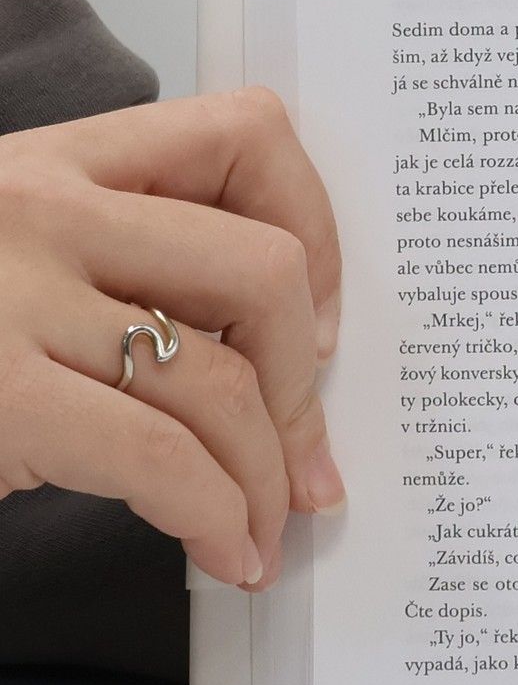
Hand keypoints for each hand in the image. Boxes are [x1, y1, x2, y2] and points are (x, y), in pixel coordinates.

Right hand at [0, 87, 343, 590]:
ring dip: (270, 475)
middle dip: (308, 378)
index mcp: (56, 162)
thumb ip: (120, 270)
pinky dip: (217, 518)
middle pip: (264, 269)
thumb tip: (279, 356)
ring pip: (226, 379)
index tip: (320, 308)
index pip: (244, 133)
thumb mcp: (12, 259)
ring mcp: (14, 301)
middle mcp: (43, 211)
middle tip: (304, 446)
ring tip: (266, 525)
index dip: (315, 223)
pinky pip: (165, 462)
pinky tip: (222, 550)